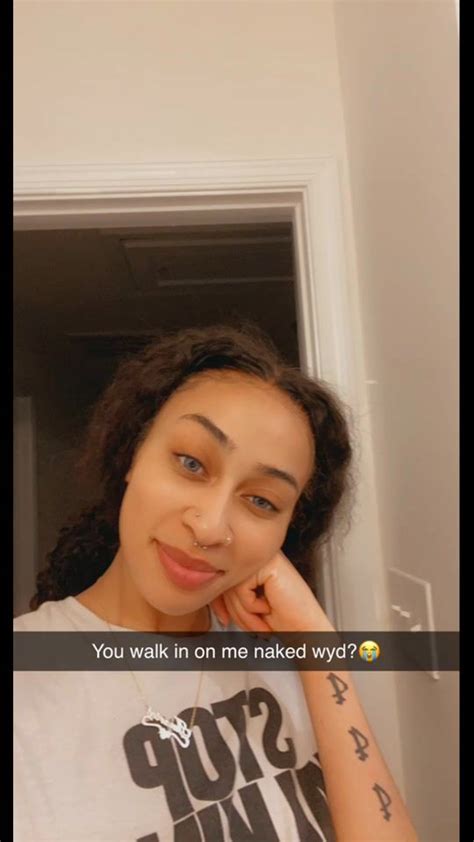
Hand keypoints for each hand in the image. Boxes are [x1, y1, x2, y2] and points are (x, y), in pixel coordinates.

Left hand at [210, 550, 335, 633]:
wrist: (305, 629)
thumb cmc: (281, 619)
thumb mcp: (245, 604)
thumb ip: (227, 594)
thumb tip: (203, 590)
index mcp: (251, 565)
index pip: (222, 577)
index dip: (218, 602)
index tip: (223, 619)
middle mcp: (256, 557)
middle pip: (225, 583)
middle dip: (236, 611)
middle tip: (254, 626)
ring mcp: (263, 558)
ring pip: (231, 586)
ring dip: (244, 613)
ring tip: (262, 621)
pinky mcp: (268, 564)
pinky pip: (241, 588)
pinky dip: (252, 605)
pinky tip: (269, 607)